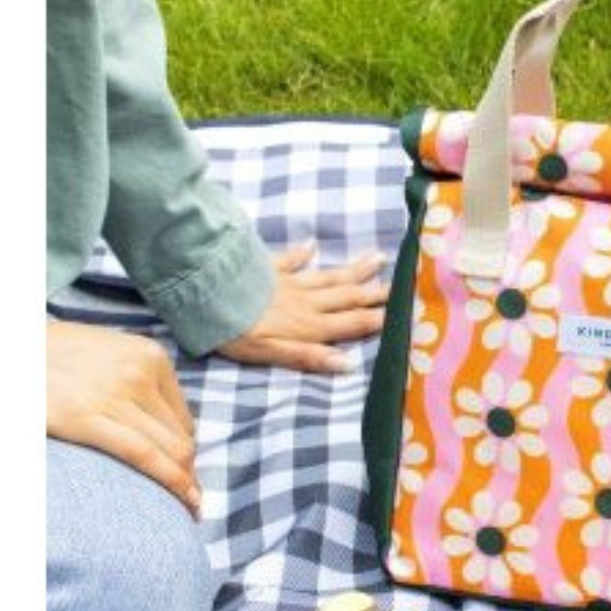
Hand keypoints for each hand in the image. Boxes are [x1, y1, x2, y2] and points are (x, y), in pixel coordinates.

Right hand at [46, 319, 200, 513]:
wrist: (10, 350)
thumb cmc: (56, 357)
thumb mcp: (111, 356)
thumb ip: (137, 383)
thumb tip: (157, 427)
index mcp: (151, 356)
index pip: (184, 419)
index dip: (184, 454)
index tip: (182, 477)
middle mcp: (141, 371)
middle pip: (181, 437)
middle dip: (188, 473)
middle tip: (188, 500)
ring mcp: (117, 392)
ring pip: (172, 450)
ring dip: (183, 482)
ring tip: (187, 507)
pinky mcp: (87, 415)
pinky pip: (144, 455)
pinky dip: (172, 482)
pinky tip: (184, 501)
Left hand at [218, 240, 388, 371]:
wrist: (206, 294)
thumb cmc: (236, 331)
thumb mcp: (272, 353)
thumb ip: (309, 357)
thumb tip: (348, 364)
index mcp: (307, 326)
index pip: (350, 323)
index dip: (376, 319)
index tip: (404, 312)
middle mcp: (304, 302)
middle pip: (346, 296)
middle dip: (374, 292)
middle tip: (402, 283)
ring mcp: (287, 283)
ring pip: (327, 276)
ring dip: (353, 270)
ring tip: (377, 259)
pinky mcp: (265, 269)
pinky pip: (288, 260)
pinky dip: (302, 253)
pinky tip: (311, 246)